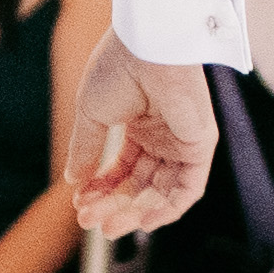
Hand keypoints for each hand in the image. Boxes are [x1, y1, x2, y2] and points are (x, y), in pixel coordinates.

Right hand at [62, 33, 214, 236]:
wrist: (147, 47)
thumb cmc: (118, 69)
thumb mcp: (92, 115)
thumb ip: (86, 150)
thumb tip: (73, 181)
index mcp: (138, 124)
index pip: (121, 168)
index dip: (99, 188)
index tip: (78, 202)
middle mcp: (162, 136)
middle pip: (139, 184)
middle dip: (112, 205)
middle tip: (89, 222)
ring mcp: (182, 143)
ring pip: (160, 191)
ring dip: (134, 212)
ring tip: (108, 226)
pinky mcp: (200, 147)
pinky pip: (188, 189)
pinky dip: (167, 209)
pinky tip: (142, 220)